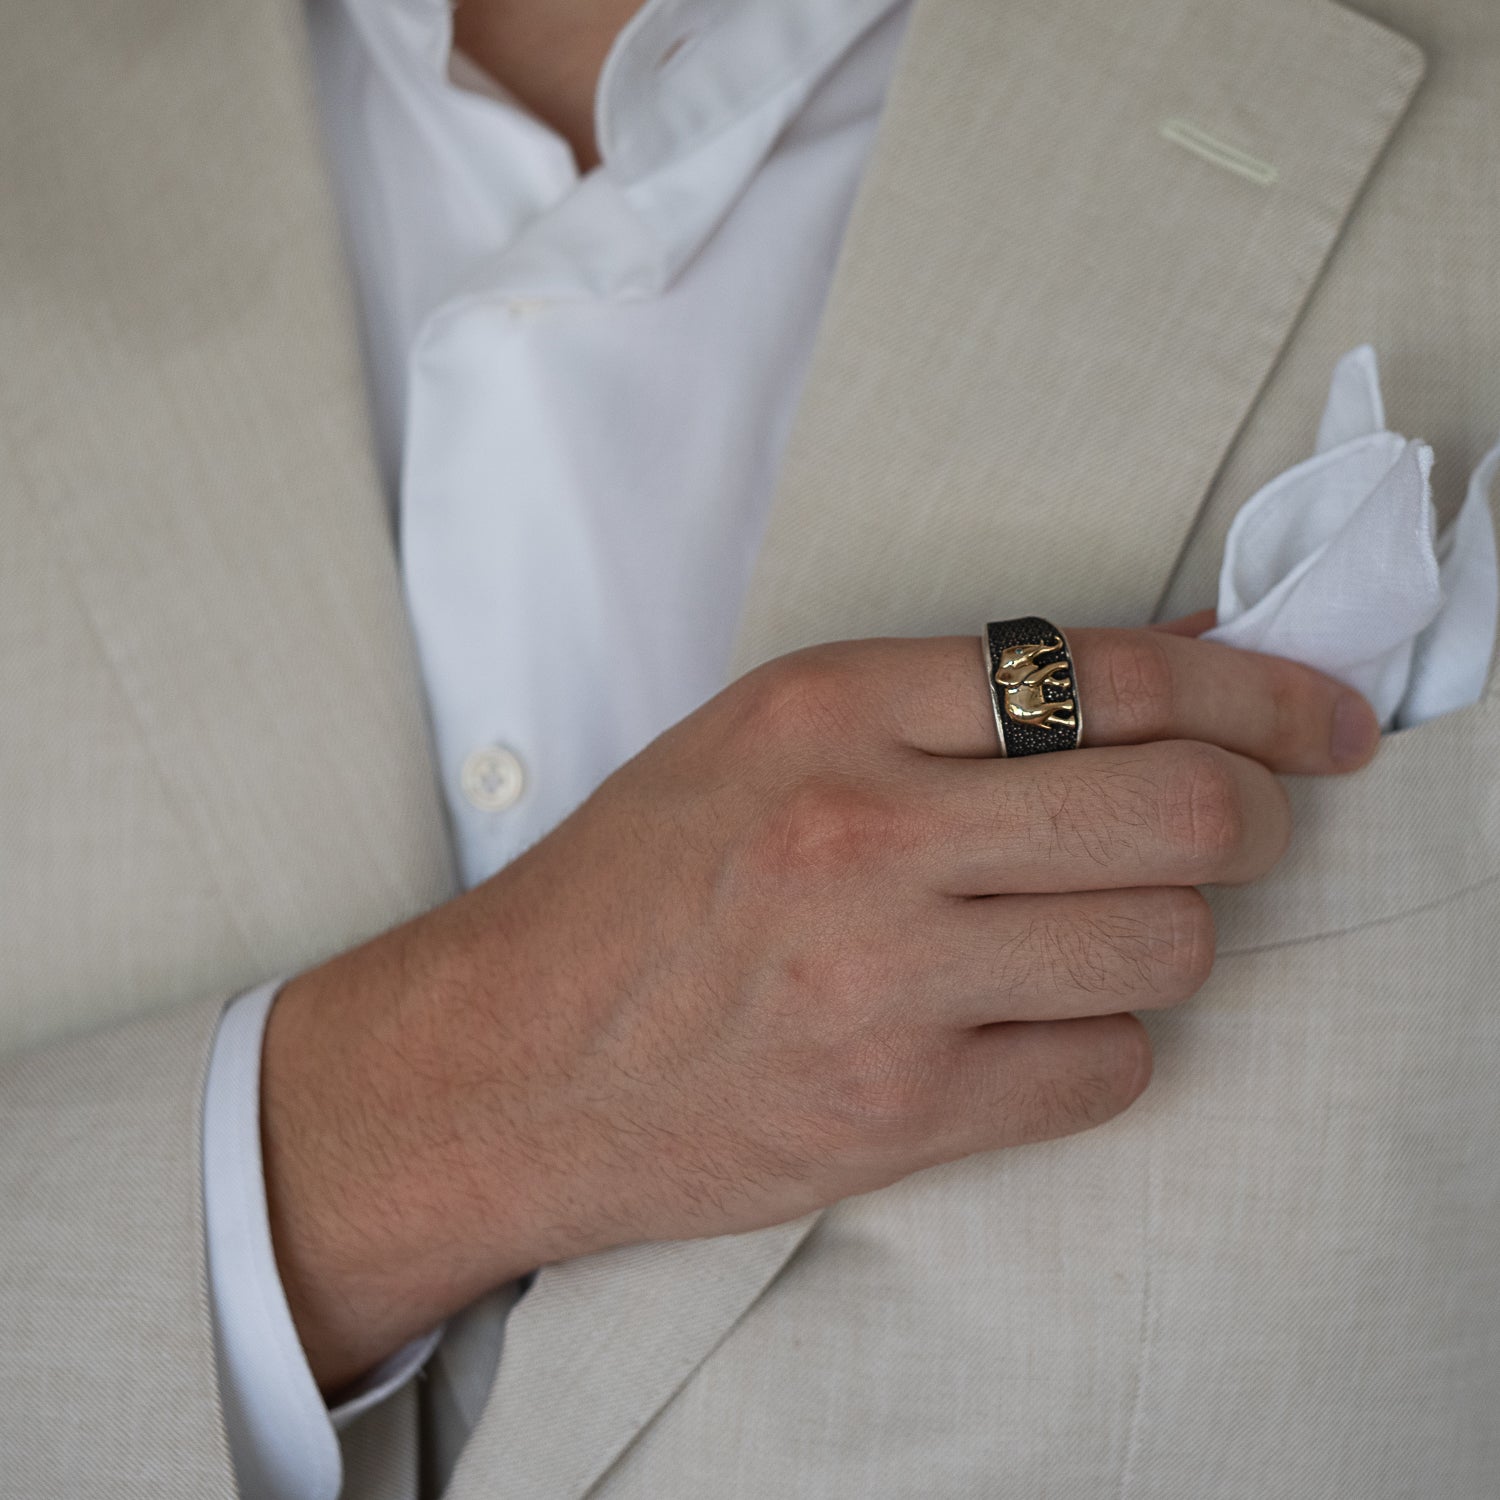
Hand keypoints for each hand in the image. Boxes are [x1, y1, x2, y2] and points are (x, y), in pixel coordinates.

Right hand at [261, 626, 1379, 1388]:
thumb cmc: (632, 887)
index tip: (1321, 717)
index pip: (1116, 674)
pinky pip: (1107, 1068)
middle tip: (1246, 825)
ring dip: (1166, 937)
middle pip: (1183, 809)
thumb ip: (958, 703)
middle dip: (1254, 815)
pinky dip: (1100, 1041)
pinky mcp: (898, 1112)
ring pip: (1167, 945)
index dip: (1259, 689)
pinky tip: (1029, 1024)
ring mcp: (887, 980)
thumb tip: (1167, 665)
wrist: (504, 1058)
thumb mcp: (770, 740)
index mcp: (831, 706)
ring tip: (1090, 935)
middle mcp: (866, 830)